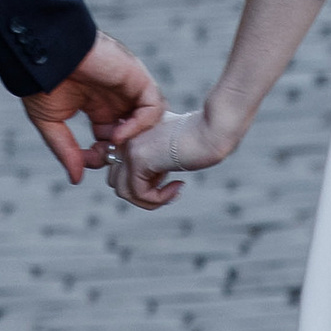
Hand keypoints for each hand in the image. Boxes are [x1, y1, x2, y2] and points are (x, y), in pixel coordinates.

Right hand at [22, 32, 163, 182]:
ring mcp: (128, 88)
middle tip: (109, 160)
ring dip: (135, 139)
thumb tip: (76, 179)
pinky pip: (153, 107)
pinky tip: (118, 133)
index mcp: (97, 106)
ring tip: (114, 147)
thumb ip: (66, 151)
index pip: (110, 138)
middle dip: (124, 151)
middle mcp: (116, 98)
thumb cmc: (41, 82)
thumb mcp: (51, 123)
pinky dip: (140, 124)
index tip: (87, 160)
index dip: (102, 155)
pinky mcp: (137, 78)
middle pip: (134, 131)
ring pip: (149, 121)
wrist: (44, 54)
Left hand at [107, 103, 239, 208]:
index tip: (168, 182)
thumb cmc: (198, 139)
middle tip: (170, 189)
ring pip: (123, 192)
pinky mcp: (138, 158)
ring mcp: (129, 148)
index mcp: (129, 136)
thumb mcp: (168, 149)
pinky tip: (178, 187)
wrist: (212, 129)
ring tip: (173, 192)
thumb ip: (151, 163)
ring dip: (150, 200)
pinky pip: (139, 193)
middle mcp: (124, 140)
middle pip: (117, 183)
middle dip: (143, 194)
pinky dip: (159, 198)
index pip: (119, 172)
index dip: (142, 184)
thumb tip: (140, 191)